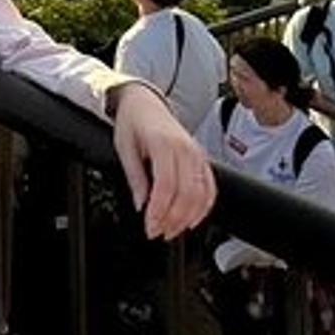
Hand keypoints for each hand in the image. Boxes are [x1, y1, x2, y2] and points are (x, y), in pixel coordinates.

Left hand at [108, 83, 215, 238]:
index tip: (149, 227)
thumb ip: (135, 178)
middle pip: (187, 194)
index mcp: (163, 144)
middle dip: (173, 219)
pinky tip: (192, 219)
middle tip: (158, 232)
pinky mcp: (202, 159)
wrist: (144, 102)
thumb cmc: (132, 122)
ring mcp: (197, 154)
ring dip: (188, 217)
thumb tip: (141, 206)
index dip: (159, 212)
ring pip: (202, 194)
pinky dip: (204, 207)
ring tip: (171, 230)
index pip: (166, 186)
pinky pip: (210, 187)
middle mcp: (185, 149)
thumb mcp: (124, 149)